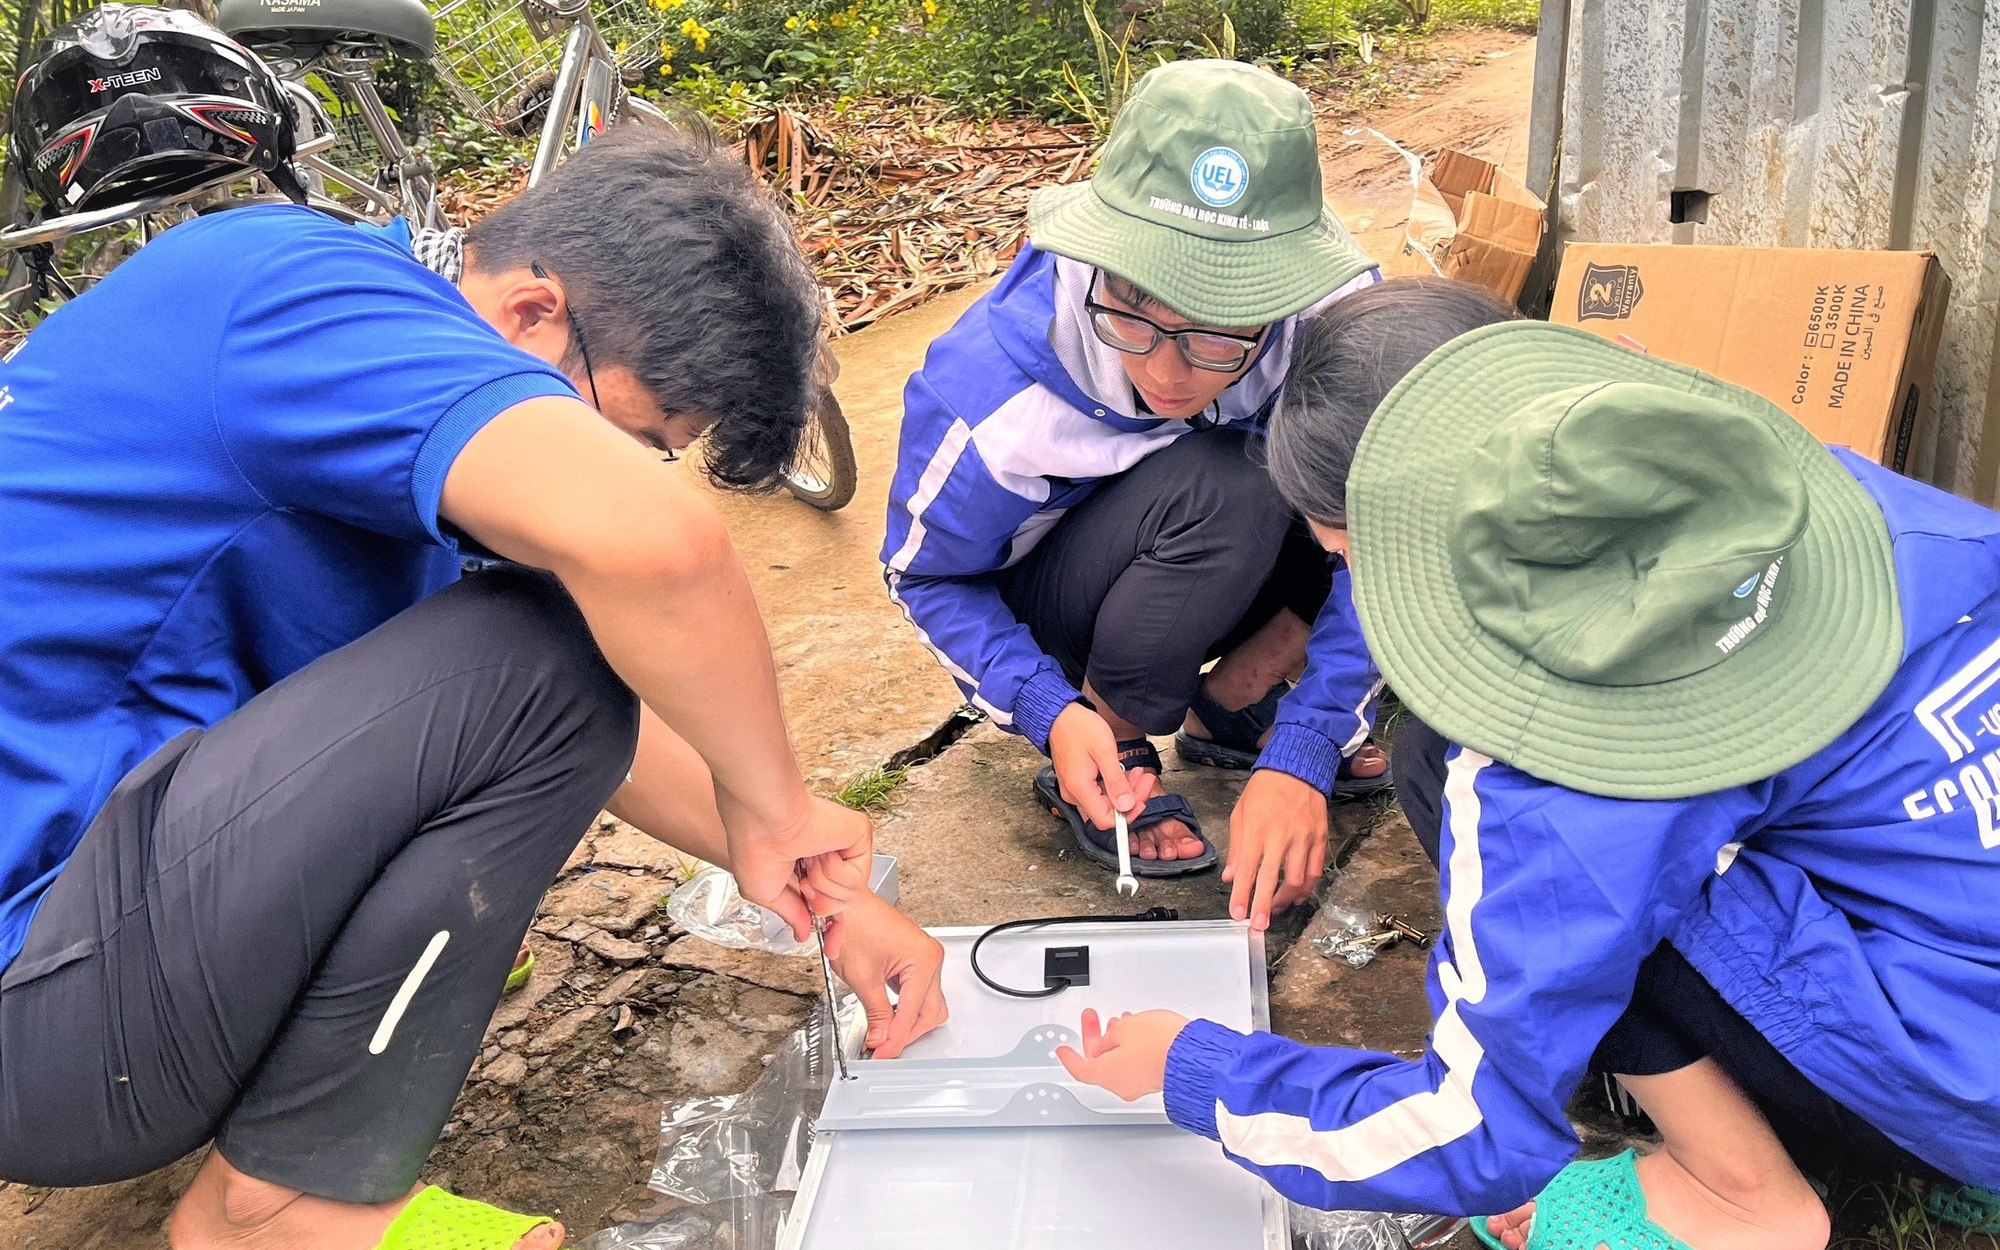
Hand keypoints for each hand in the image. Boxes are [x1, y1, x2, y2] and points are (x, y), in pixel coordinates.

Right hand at [728, 796, 872, 947]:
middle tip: (805, 884)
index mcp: (808, 868)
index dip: (832, 929)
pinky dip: (833, 872)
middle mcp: (829, 857)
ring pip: (850, 893)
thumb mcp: (768, 893)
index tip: (832, 950)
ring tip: (806, 862)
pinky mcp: (859, 835)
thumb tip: (802, 933)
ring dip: (822, 885)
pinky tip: (818, 854)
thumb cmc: (755, 848)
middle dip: (826, 907)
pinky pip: (857, 876)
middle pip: (845, 902)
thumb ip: (792, 913)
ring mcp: (845, 846)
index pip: (830, 904)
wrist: (764, 822)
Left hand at [828, 892, 947, 1057]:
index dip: (894, 1039)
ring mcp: (927, 957)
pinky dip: (907, 1007)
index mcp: (922, 960)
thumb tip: (880, 1039)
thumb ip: (876, 1014)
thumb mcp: (862, 978)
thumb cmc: (852, 924)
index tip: (881, 1053)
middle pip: (930, 1013)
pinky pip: (920, 992)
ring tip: (884, 1034)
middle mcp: (931, 958)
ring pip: (929, 1005)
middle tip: (882, 1049)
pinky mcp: (918, 958)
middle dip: (906, 1033)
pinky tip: (889, 1016)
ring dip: (908, 1022)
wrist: (844, 901)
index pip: (912, 1014)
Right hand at [1048, 703, 1136, 831]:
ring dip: (1124, 790)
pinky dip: (1114, 785)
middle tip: (1145, 779)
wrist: (1060, 716)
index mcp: (1079, 789)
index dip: (1127, 814)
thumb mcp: (1104, 751)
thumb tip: (1127, 806)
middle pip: (1108, 812)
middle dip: (1131, 798)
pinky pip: (1099, 793)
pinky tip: (1124, 772)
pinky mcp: (1077, 784)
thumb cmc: (1079, 728)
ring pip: (1105, 802)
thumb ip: (1116, 781)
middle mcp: (1074, 794)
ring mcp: (1074, 790)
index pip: (1106, 821)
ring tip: (1138, 774)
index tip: (1142, 799)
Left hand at [1055, 1008, 1188, 1100]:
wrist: (1192, 1055)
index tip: (1062, 1050)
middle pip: (1100, 1062)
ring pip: (1119, 1061)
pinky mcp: (1156, 1079)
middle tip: (1092, 1018)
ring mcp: (1140, 1084)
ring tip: (1120, 1020)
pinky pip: (1135, 1063)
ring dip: (1117, 1040)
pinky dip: (1131, 1047)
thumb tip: (1110, 1041)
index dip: (1069, 1057)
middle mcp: (1121, 1084)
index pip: (1080, 1068)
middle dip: (1096, 1037)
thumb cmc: (1159, 1044)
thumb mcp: (1124, 1028)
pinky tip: (1137, 1031)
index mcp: (1106, 1074)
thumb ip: (1110, 1034)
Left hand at [1223, 769, 1327, 929]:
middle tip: (1258, 925)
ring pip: (1297, 879)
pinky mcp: (1319, 838)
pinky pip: (1315, 870)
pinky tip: (1297, 895)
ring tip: (1275, 909)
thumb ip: (1237, 849)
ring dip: (1285, 899)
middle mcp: (1280, 836)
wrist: (1297, 768)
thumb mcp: (1240, 814)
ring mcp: (1303, 838)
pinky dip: (1307, 887)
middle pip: (1272, 879)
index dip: (1242, 896)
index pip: (1248, 870)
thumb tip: (1231, 877)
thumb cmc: (1265, 790)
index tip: (1238, 914)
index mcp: (1256, 830)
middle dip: (1264, 906)